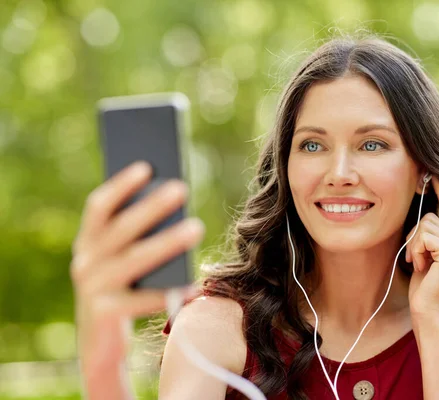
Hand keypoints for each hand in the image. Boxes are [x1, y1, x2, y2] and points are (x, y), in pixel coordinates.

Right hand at [70, 161, 202, 379]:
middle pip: (121, 228)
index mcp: (88, 243)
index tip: (147, 167)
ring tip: (197, 227)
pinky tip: (194, 285)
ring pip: (134, 260)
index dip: (121, 186)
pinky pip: (141, 301)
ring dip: (167, 242)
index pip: (99, 207)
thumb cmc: (122, 292)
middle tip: (181, 188)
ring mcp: (92, 289)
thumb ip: (137, 238)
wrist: (101, 345)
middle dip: (151, 207)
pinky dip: (169, 293)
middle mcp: (84, 262)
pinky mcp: (103, 314)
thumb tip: (172, 204)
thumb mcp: (124, 262)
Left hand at [405, 175, 438, 319]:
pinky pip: (424, 236)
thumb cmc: (421, 286)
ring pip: (425, 225)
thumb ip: (425, 237)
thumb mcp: (422, 255)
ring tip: (418, 264)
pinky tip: (419, 266)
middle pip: (429, 216)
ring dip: (413, 245)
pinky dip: (415, 250)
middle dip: (413, 236)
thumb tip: (420, 213)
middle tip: (414, 258)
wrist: (426, 310)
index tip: (433, 177)